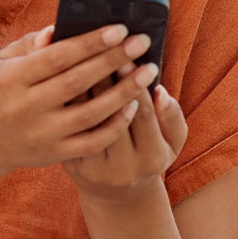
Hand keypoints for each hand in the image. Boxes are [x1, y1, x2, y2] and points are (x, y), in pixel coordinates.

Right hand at [0, 24, 153, 177]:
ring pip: (90, 113)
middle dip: (113, 60)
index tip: (119, 28)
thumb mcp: (4, 61)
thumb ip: (32, 44)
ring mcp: (41, 134)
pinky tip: (133, 106)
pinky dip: (115, 125)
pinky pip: (92, 142)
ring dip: (124, 92)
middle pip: (77, 82)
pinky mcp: (55, 154)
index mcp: (11, 79)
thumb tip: (60, 29)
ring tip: (147, 72)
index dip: (89, 43)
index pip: (56, 57)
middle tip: (142, 42)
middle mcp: (25, 108)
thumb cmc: (0, 89)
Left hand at [63, 66, 188, 204]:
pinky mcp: (71, 165)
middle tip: (100, 45)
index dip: (135, 83)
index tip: (128, 53)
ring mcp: (93, 169)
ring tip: (79, 54)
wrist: (116, 193)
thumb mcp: (171, 142)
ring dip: (82, 84)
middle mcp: (122, 167)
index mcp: (151, 158)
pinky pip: (67, 126)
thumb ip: (172, 117)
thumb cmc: (148, 155)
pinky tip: (64, 75)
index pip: (143, 113)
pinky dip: (67, 99)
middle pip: (111, 114)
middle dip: (106, 77)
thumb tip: (160, 91)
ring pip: (85, 119)